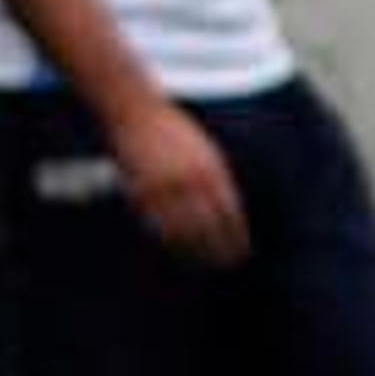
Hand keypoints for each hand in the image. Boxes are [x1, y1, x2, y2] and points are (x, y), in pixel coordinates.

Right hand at [105, 95, 247, 264]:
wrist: (133, 110)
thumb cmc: (169, 128)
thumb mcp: (201, 148)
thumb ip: (214, 177)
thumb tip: (226, 211)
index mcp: (210, 168)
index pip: (230, 214)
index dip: (236, 237)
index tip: (241, 251)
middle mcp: (191, 180)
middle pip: (210, 228)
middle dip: (219, 250)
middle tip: (225, 265)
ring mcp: (166, 187)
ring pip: (185, 232)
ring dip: (195, 252)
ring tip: (202, 264)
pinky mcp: (143, 192)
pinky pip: (158, 223)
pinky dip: (169, 240)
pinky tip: (175, 247)